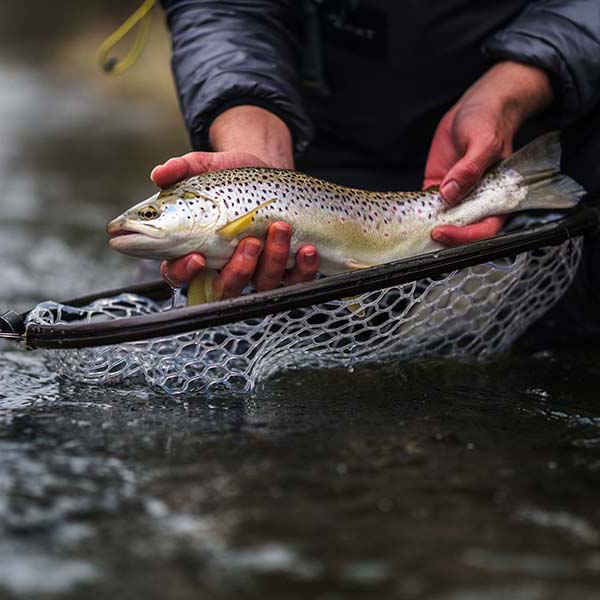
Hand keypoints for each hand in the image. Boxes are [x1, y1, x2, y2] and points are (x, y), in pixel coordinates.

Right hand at [154, 106, 318, 296]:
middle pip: (225, 288)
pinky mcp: (287, 269)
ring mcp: (258, 271)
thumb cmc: (230, 175)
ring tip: (280, 229)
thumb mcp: (206, 167)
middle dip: (238, 270)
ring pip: (262, 285)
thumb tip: (158, 174)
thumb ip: (181, 169)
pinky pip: (296, 282)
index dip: (185, 273)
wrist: (268, 171)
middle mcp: (225, 267)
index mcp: (195, 249)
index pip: (179, 274)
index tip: (198, 257)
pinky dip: (304, 269)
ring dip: (273, 260)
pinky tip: (307, 249)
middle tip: (250, 242)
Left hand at [424, 61, 552, 246]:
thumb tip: (451, 192)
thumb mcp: (484, 141)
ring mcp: (456, 196)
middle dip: (444, 238)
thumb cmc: (489, 121)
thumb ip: (470, 168)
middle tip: (425, 234)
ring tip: (411, 231)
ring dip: (427, 228)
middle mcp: (476, 200)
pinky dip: (416, 213)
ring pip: (443, 222)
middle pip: (462, 231)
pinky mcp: (438, 187)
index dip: (465, 236)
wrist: (476, 107)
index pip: (485, 228)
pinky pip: (426, 206)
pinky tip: (405, 215)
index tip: (444, 231)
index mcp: (496, 196)